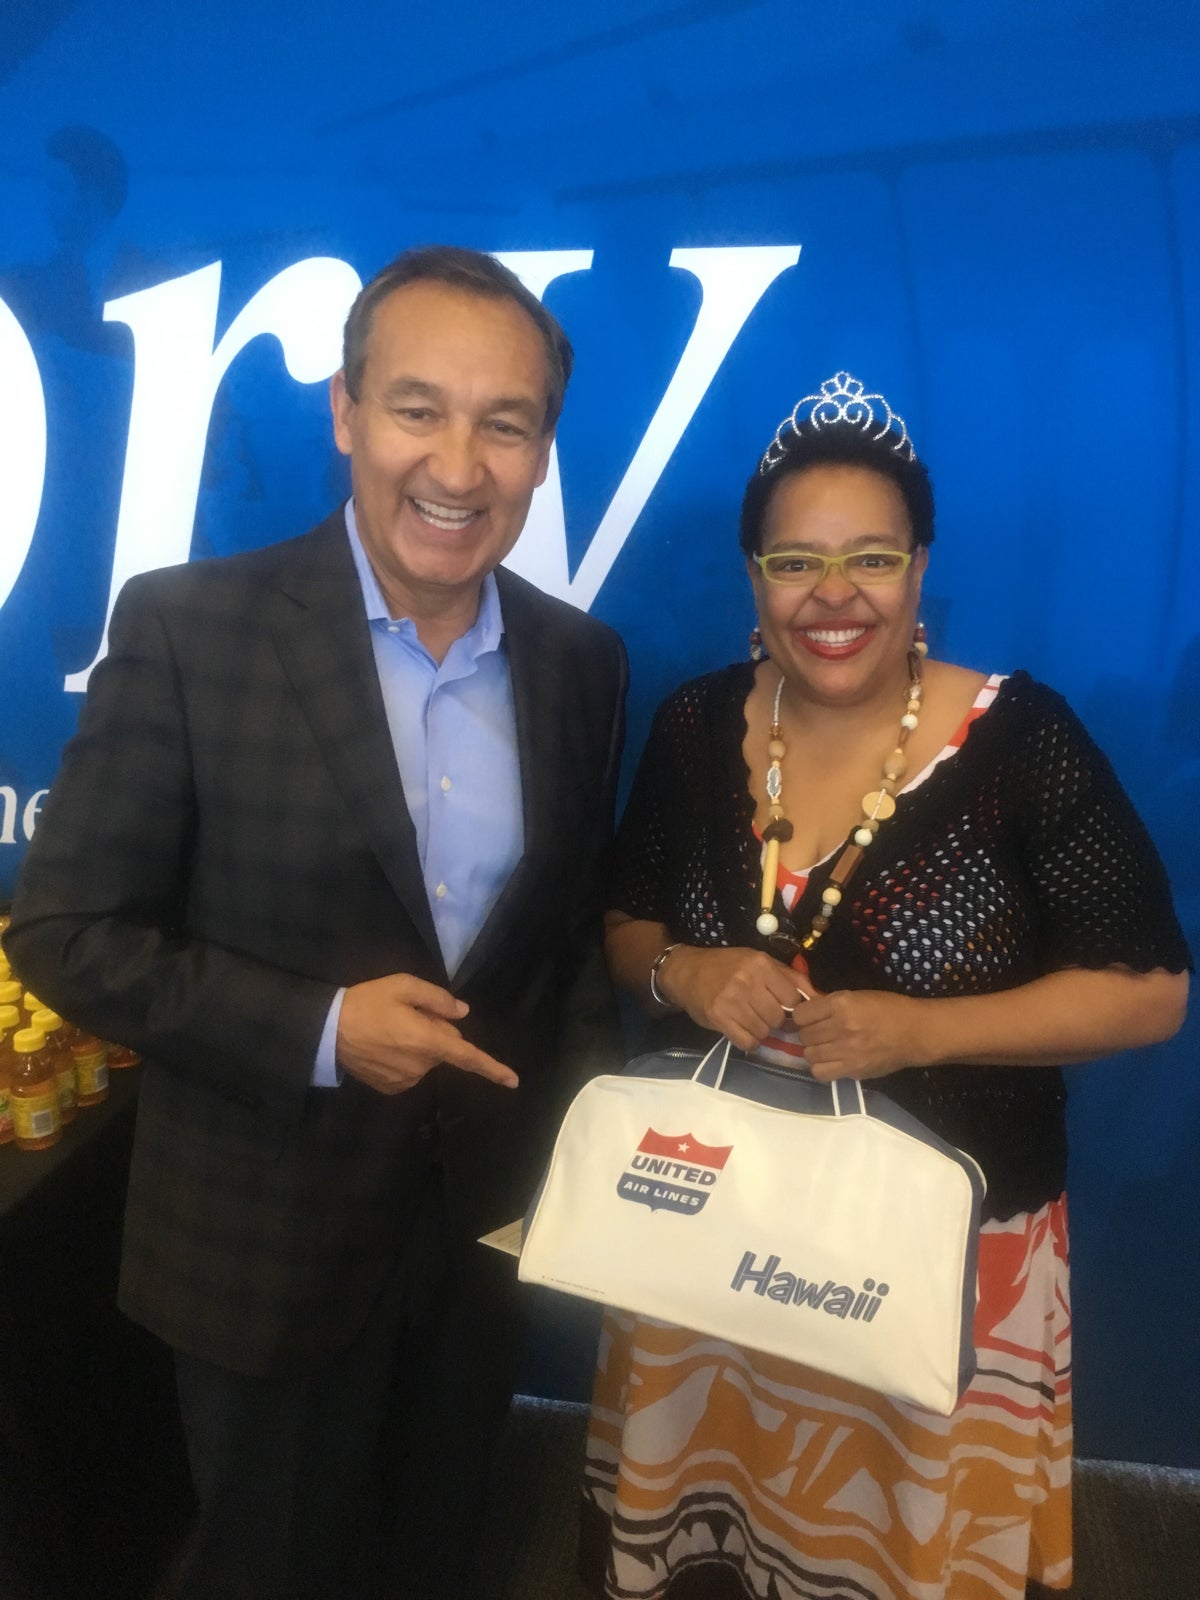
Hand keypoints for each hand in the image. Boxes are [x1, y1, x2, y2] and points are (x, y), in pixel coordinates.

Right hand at [336, 973, 516, 1094]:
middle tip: (408, 1014)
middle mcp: (420, 1066)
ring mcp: (405, 1080)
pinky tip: (383, 1046)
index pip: (467, 1056)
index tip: (513, 1080)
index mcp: (428, 1041)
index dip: (492, 1068)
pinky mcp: (391, 1088)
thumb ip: (438, 999)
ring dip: (419, 1046)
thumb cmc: (367, 1003)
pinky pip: (410, 1071)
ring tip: (390, 1029)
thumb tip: (462, 1013)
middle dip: (436, 1032)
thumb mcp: (403, 987)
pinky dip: (404, 1058)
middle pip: (443, 1048)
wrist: (326, 1030)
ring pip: (426, 1060)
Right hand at [660, 945, 809, 1052]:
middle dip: (775, 1021)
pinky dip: (748, 1041)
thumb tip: (820, 997)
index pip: (793, 999)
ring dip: (761, 1032)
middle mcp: (747, 981)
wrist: (687, 971)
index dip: (791, 1008)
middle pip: (779, 1018)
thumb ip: (789, 977)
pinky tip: (742, 1030)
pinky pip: (747, 1042)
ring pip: (764, 1032)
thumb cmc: (727, 966)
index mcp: (761, 965)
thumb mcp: (759, 961)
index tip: (782, 1008)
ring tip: (750, 1021)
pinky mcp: (719, 1017)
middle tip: (762, 1015)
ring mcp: (732, 1000)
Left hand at [789, 990, 925, 1080]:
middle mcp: (841, 1027)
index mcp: (841, 1004)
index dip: (803, 1015)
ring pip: (808, 1054)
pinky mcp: (853, 1070)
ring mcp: (847, 1051)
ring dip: (814, 1050)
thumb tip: (806, 1010)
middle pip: (804, 1035)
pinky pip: (820, 1072)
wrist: (915, 1033)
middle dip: (808, 1032)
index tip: (810, 1017)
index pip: (800, 1014)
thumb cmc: (887, 1009)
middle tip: (820, 1032)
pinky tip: (831, 1060)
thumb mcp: (857, 996)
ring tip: (826, 1046)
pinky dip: (821, 1067)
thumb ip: (830, 1004)